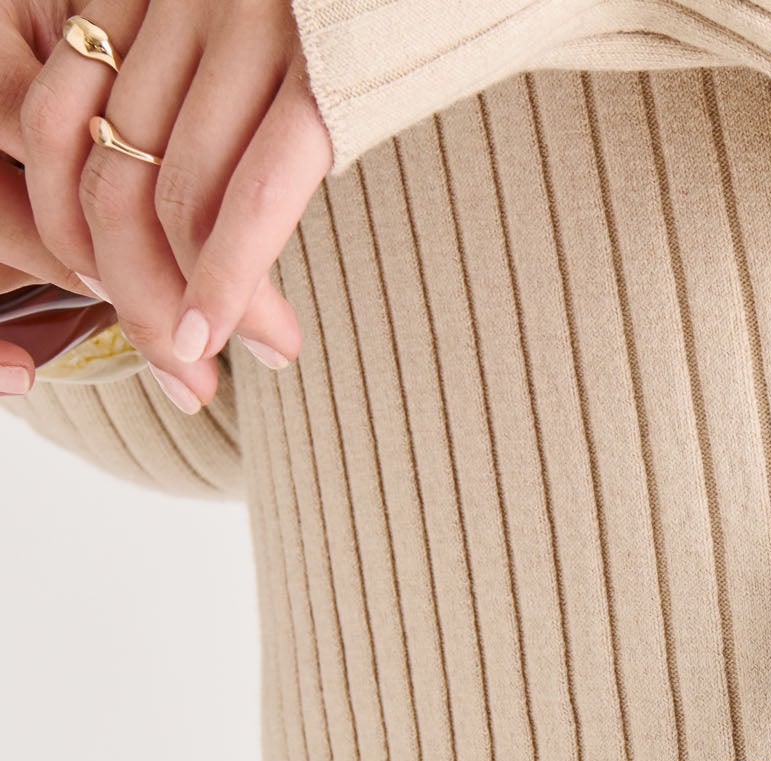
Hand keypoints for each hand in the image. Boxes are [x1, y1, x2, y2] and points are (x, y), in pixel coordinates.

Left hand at [11, 0, 328, 407]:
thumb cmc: (377, 11)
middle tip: (181, 379)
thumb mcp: (260, 38)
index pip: (60, 131)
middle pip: (113, 183)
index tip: (131, 310)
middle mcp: (182, 5)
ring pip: (175, 200)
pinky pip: (252, 192)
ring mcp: (249, 34)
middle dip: (134, 303)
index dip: (75, 240)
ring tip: (229, 364)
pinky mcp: (321, 74)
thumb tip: (189, 226)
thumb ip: (214, 99)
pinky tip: (247, 339)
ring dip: (193, 309)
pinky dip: (235, 279)